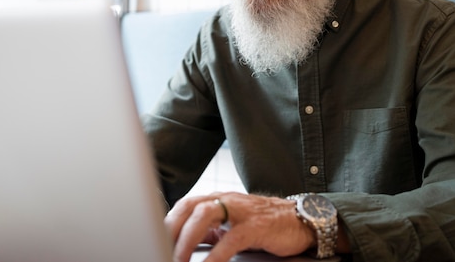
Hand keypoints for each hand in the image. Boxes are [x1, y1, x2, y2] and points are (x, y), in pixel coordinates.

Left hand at [165, 192, 315, 261]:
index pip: (185, 205)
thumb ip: (210, 231)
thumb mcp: (232, 225)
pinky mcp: (256, 227)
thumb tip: (182, 245)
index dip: (167, 221)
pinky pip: (230, 240)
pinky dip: (215, 256)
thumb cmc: (265, 224)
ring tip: (177, 259)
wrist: (300, 220)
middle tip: (159, 249)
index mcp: (219, 200)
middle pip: (190, 206)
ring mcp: (241, 212)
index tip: (154, 239)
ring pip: (205, 215)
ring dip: (186, 239)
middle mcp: (227, 201)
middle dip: (170, 229)